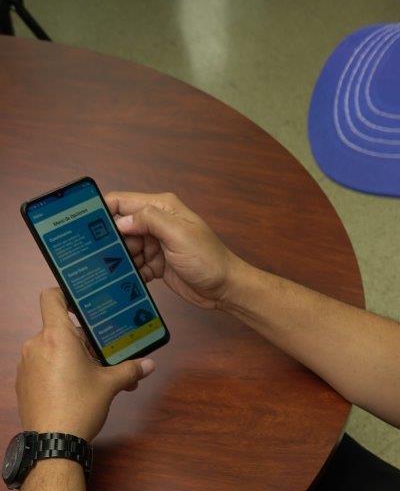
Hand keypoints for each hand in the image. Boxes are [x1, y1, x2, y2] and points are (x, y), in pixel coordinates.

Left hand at [16, 288, 154, 441]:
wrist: (52, 441)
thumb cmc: (80, 407)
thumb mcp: (109, 385)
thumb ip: (129, 370)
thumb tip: (149, 364)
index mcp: (57, 337)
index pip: (51, 297)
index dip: (65, 294)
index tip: (82, 305)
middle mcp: (36, 345)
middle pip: (59, 329)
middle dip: (83, 341)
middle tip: (103, 358)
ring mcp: (26, 363)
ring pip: (51, 349)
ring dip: (71, 357)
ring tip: (91, 378)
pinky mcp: (22, 381)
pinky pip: (42, 366)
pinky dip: (57, 370)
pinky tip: (73, 390)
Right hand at [105, 190, 243, 310]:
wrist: (225, 288)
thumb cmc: (209, 260)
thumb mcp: (178, 234)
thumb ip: (149, 220)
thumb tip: (121, 221)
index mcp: (162, 208)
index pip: (123, 201)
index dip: (102, 210)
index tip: (84, 224)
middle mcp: (157, 223)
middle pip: (120, 227)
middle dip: (111, 241)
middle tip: (101, 256)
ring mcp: (156, 244)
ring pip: (126, 248)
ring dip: (120, 260)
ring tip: (113, 270)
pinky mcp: (157, 264)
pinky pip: (135, 265)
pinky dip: (130, 272)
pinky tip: (126, 280)